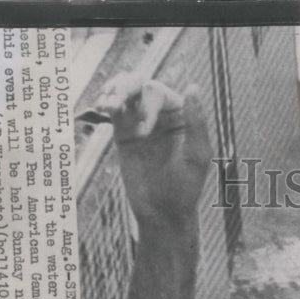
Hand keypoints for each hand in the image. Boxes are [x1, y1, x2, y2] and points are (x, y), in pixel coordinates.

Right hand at [96, 74, 212, 222]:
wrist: (163, 213)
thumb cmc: (186, 188)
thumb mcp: (196, 155)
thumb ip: (196, 122)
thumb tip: (193, 86)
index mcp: (182, 116)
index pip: (158, 93)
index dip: (147, 104)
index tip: (143, 132)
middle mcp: (162, 115)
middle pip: (140, 86)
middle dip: (125, 88)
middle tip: (114, 103)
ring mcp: (142, 123)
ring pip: (126, 94)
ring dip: (114, 92)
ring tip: (107, 104)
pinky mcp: (124, 134)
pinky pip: (115, 111)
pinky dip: (107, 104)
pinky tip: (102, 107)